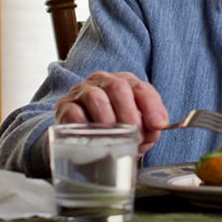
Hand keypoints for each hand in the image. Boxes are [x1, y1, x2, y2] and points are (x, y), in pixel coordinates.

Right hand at [53, 71, 169, 154]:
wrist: (82, 140)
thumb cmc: (114, 131)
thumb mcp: (136, 128)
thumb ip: (149, 128)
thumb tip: (154, 130)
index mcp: (125, 83)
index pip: (141, 88)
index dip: (152, 107)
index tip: (157, 125)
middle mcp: (103, 81)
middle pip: (118, 88)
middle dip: (130, 114)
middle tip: (136, 137)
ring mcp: (82, 91)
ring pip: (96, 97)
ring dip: (109, 121)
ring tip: (115, 139)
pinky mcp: (64, 106)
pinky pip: (74, 112)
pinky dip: (86, 126)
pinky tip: (93, 138)